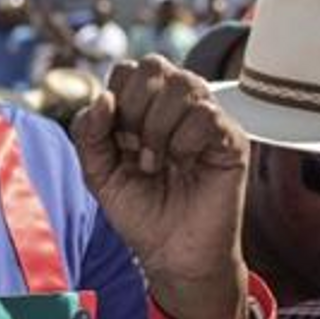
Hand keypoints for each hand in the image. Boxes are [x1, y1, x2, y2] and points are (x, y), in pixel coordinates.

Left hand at [73, 56, 251, 318]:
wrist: (172, 253)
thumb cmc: (140, 212)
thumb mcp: (99, 173)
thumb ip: (88, 133)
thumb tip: (103, 97)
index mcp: (145, 105)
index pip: (127, 69)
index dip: (116, 100)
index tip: (117, 142)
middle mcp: (177, 104)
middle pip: (153, 65)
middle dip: (135, 108)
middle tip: (136, 150)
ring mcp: (207, 117)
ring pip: (183, 83)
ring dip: (158, 127)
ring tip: (157, 162)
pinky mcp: (231, 137)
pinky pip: (206, 114)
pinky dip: (184, 141)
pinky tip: (184, 165)